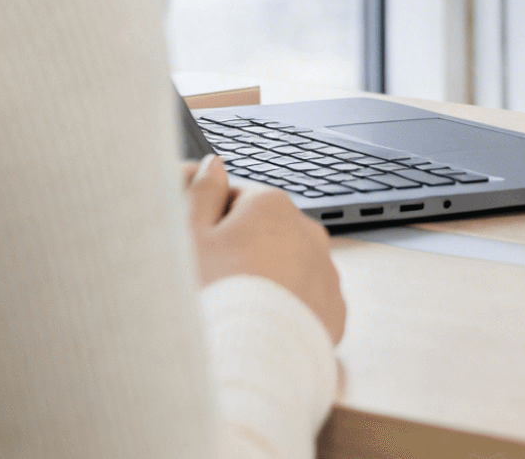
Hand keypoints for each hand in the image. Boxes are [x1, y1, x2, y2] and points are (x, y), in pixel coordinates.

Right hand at [183, 156, 346, 342]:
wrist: (248, 360)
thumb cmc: (213, 295)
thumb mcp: (190, 235)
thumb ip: (202, 193)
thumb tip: (213, 165)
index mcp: (271, 205)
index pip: (236, 200)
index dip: (210, 223)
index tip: (196, 248)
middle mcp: (308, 232)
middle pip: (264, 234)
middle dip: (241, 251)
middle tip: (212, 283)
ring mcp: (325, 273)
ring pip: (288, 266)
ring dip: (266, 278)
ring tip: (237, 308)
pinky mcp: (334, 311)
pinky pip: (306, 301)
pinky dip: (288, 308)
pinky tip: (262, 324)